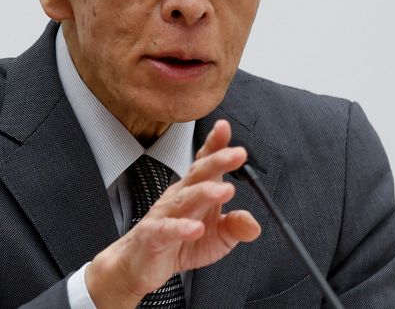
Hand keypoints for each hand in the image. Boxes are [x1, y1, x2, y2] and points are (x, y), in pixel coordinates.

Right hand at [85, 119, 260, 308]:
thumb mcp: (216, 238)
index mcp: (195, 190)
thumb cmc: (178, 244)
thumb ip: (236, 227)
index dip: (215, 144)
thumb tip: (254, 223)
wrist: (141, 265)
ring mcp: (165, 214)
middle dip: (218, 160)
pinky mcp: (153, 235)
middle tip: (238, 154)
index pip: (205, 162)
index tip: (225, 128)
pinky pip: (166, 229)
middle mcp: (179, 196)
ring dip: (205, 192)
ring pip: (185, 198)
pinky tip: (195, 229)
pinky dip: (180, 228)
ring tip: (225, 190)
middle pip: (198, 173)